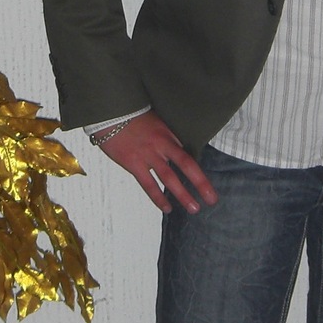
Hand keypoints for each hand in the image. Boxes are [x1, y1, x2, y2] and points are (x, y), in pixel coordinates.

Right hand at [98, 111, 217, 214]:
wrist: (110, 114)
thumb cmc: (132, 117)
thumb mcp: (155, 122)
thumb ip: (166, 137)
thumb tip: (178, 150)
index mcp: (168, 135)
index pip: (188, 154)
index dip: (199, 170)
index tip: (209, 183)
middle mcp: (161, 145)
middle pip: (186, 166)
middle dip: (200, 184)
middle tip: (212, 199)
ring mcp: (147, 155)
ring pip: (169, 178)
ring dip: (182, 195)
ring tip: (194, 208)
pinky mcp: (133, 163)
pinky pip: (148, 184)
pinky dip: (158, 198)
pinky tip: (167, 208)